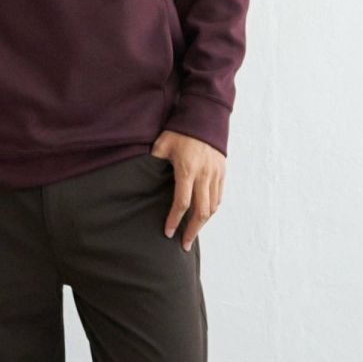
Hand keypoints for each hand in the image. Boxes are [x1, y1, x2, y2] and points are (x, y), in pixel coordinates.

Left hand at [149, 132, 225, 249]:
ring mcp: (216, 174)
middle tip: (183, 244)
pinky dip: (211, 210)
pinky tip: (203, 217)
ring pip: (213, 207)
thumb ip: (153, 162)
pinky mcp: (222, 172)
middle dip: (192, 230)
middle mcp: (204, 174)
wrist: (205, 118)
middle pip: (201, 211)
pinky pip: (219, 197)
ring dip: (203, 223)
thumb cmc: (180, 131)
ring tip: (192, 233)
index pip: (182, 202)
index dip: (175, 220)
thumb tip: (140, 177)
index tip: (168, 233)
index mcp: (187, 169)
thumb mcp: (162, 144)